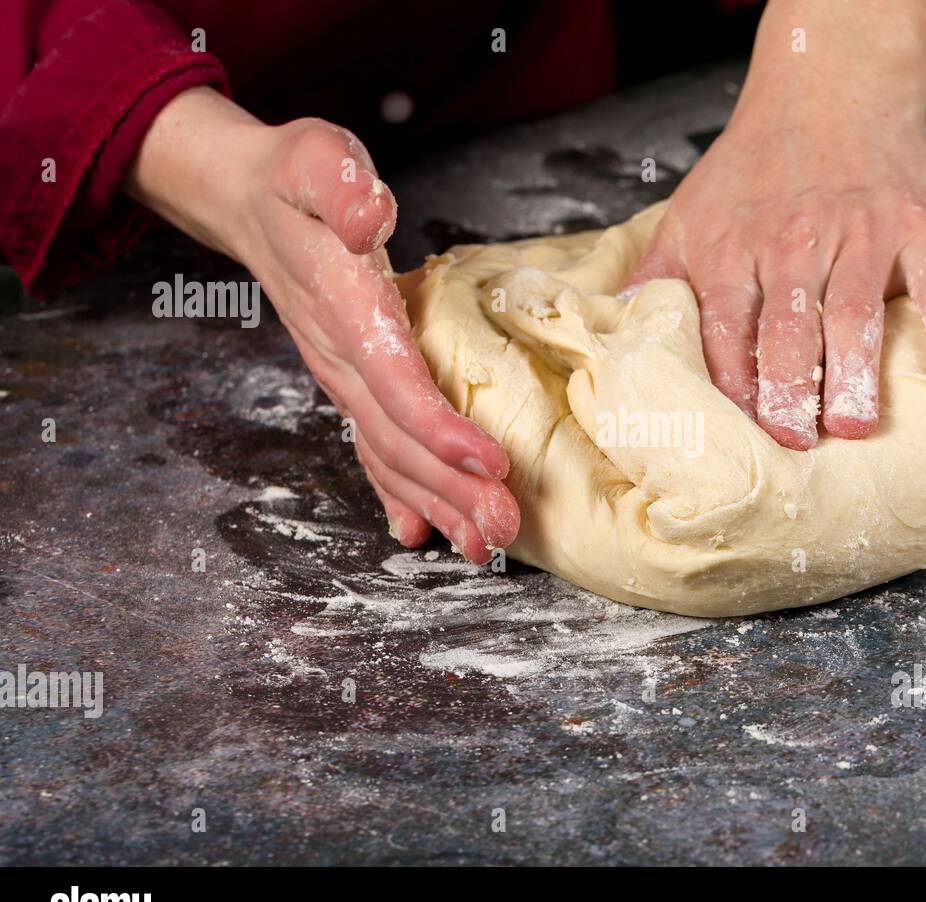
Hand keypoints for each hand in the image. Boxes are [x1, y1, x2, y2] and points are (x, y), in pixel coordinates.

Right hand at [126, 88, 518, 561]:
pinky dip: (399, 492)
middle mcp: (341, 358)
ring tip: (483, 547)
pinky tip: (420, 530)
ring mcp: (343, 378)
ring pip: (390, 455)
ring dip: (437, 504)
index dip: (440, 429)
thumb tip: (370, 215)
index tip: (491, 463)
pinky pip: (374, 447)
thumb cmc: (298, 179)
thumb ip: (341, 185)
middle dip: (452, 490)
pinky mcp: (351, 383)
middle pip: (399, 439)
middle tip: (504, 530)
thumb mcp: (318, 159)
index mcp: (345, 310)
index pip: (395, 382)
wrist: (249, 201)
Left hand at [626, 0, 925, 449]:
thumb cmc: (754, 171)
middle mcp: (793, 245)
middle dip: (788, 385)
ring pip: (854, 309)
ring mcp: (859, 234)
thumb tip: (617, 333)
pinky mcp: (915, 224)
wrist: (829, 91)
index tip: (737, 434)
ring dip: (855, 368)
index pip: (726, 329)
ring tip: (856, 425)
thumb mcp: (688, 216)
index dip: (731, 382)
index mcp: (733, 253)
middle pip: (788, 326)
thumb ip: (658, 279)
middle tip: (795, 441)